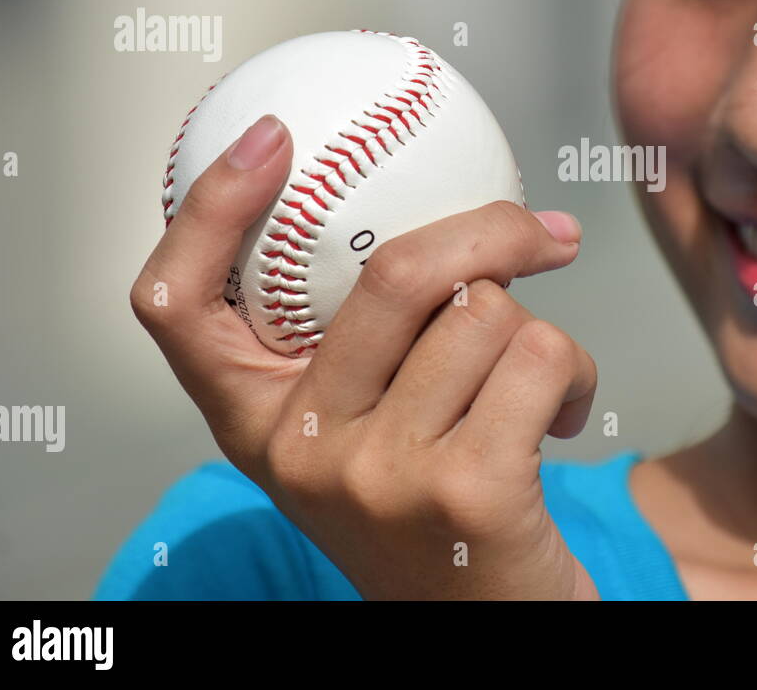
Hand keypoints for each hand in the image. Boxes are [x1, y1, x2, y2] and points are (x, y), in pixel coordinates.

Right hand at [130, 114, 600, 598]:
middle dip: (489, 230)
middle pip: (391, 272)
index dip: (209, 207)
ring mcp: (377, 472)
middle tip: (544, 232)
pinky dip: (577, 372)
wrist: (487, 620)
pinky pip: (541, 355)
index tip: (272, 136)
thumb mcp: (364, 430)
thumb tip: (443, 202)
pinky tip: (564, 417)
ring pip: (484, 311)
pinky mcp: (466, 490)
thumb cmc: (433, 505)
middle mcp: (299, 450)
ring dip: (539, 330)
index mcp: (254, 423)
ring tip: (537, 386)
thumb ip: (365, 341)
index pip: (178, 305)